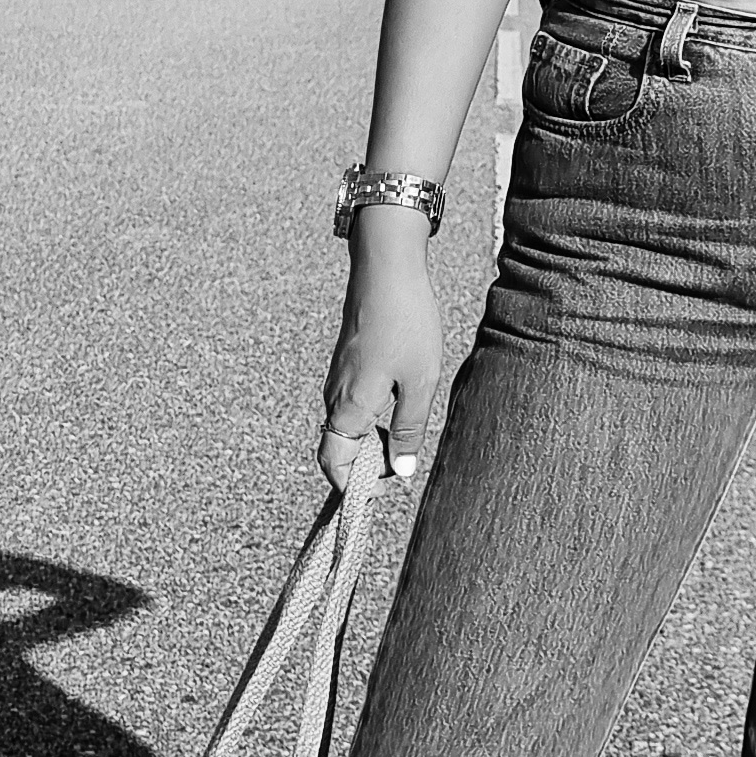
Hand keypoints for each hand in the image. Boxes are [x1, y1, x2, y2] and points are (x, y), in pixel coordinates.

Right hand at [320, 217, 443, 490]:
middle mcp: (335, 396)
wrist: (386, 267)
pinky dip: (371, 418)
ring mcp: (338, 379)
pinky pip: (351, 406)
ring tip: (407, 433)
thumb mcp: (421, 382)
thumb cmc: (407, 322)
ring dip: (372, 441)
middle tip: (404, 462)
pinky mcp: (346, 364)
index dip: (355, 486)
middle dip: (367, 466)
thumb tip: (402, 471)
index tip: (386, 489)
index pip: (334, 465)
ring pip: (346, 427)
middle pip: (339, 450)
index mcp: (349, 407)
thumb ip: (410, 430)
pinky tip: (401, 404)